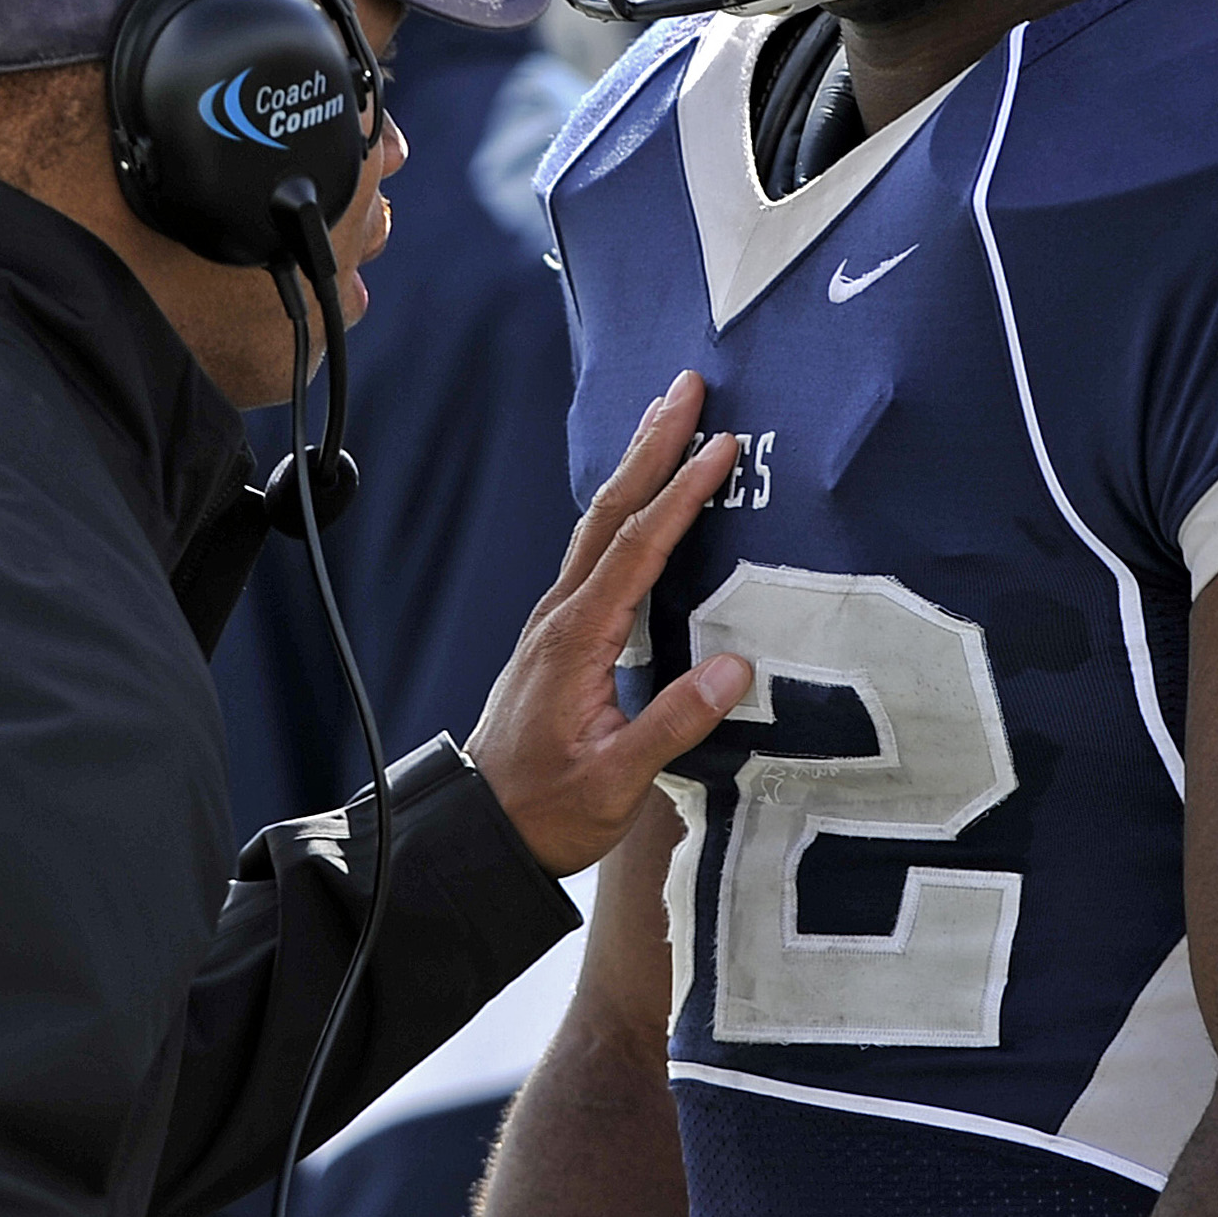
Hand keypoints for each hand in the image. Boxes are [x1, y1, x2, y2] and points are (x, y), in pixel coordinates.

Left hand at [467, 372, 751, 874]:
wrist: (482, 830)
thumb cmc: (547, 810)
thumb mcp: (615, 782)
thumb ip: (672, 724)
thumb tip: (735, 668)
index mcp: (577, 639)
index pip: (637, 549)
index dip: (680, 494)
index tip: (720, 445)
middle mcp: (561, 616)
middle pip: (610, 513)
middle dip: (651, 446)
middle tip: (687, 386)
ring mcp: (557, 622)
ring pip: (600, 527)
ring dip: (636, 469)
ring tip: (668, 418)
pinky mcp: (561, 637)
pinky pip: (598, 554)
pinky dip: (627, 511)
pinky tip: (641, 501)